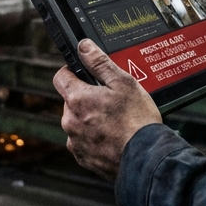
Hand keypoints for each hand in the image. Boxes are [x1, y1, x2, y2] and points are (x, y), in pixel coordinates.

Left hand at [53, 39, 161, 180]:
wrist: (145, 158)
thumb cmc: (137, 121)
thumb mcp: (124, 83)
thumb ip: (100, 63)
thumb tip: (84, 47)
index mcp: (77, 99)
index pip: (60, 77)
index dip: (73, 71)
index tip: (85, 73)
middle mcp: (70, 121)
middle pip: (71, 100)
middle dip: (87, 97)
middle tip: (111, 99)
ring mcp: (75, 142)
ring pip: (77, 122)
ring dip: (90, 118)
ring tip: (116, 120)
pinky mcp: (83, 158)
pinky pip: (84, 141)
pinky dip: (95, 137)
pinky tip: (114, 136)